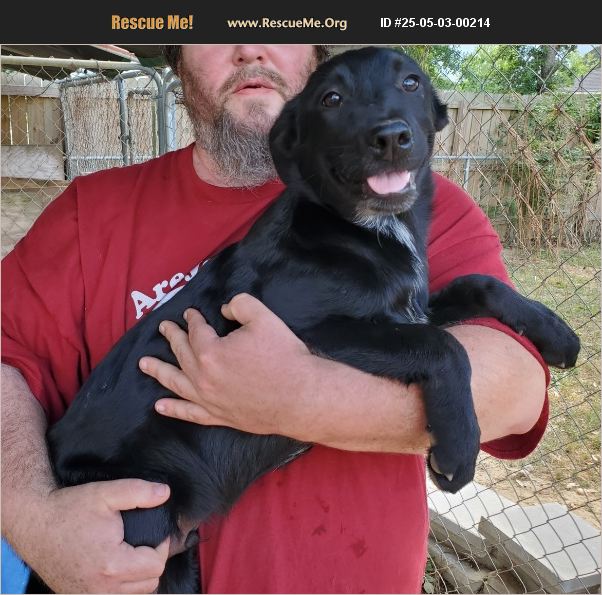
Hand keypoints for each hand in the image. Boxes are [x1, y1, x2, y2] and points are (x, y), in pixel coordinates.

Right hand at [31, 479, 169, 592]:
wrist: (34, 524)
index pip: (156, 565)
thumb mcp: (105, 493)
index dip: (161, 546)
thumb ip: (138, 492)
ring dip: (139, 577)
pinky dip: (123, 587)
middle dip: (152, 561)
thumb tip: (164, 493)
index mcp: (112, 564)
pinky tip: (119, 568)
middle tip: (145, 542)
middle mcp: (101, 588)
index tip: (155, 533)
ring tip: (133, 554)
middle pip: (149, 584)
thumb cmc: (68, 509)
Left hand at [139, 293, 316, 436]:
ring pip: (176, 383)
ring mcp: (209, 400)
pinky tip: (160, 406)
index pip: (195, 331)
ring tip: (144, 364)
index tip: (190, 313)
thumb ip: (239, 304)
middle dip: (172, 338)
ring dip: (159, 371)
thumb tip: (224, 310)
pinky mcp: (219, 417)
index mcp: (210, 351)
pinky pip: (189, 413)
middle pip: (181, 353)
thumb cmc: (284, 356)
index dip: (192, 320)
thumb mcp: (264, 318)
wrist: (301, 396)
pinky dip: (174, 409)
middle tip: (164, 328)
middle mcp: (202, 377)